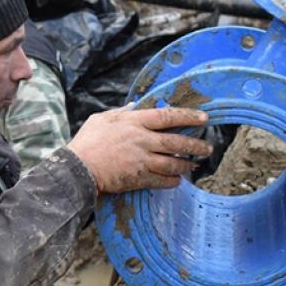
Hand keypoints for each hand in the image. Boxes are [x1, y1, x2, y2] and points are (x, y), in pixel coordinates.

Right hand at [66, 107, 213, 194]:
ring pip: (173, 162)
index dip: (188, 116)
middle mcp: (142, 140)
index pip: (168, 116)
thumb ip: (120, 112)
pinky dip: (173, 181)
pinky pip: (163, 180)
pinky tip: (178, 180)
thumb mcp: (101, 119)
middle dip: (196, 145)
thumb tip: (134, 105)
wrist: (78, 168)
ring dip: (186, 164)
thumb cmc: (87, 142)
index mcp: (134, 122)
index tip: (204, 118)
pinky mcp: (139, 177)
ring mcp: (142, 160)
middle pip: (177, 141)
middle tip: (207, 148)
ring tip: (194, 165)